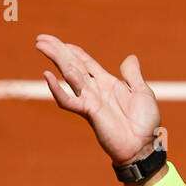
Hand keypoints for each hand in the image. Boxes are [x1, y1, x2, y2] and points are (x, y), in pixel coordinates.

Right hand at [36, 33, 162, 166]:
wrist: (143, 147)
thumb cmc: (145, 124)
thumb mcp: (143, 93)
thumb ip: (133, 75)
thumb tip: (130, 57)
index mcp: (107, 83)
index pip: (85, 62)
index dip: (73, 51)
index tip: (61, 42)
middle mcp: (95, 89)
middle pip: (72, 64)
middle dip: (57, 50)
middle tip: (40, 38)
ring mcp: (90, 100)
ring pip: (69, 74)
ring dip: (55, 59)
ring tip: (41, 45)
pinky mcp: (88, 112)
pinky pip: (68, 100)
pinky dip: (57, 89)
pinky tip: (47, 76)